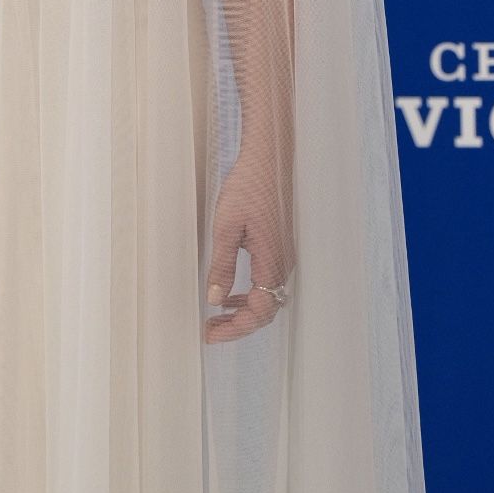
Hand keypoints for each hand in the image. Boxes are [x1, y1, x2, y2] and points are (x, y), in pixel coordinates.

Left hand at [203, 139, 294, 343]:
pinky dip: (249, 296)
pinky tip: (230, 294)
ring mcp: (282, 257)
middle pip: (265, 312)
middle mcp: (282, 264)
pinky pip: (267, 284)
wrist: (268, 159)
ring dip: (243, 313)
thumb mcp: (227, 225)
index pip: (259, 312)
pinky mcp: (278, 249)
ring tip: (216, 317)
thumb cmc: (248, 186)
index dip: (235, 328)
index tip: (210, 333)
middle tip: (210, 331)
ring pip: (267, 300)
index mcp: (271, 262)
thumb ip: (222, 264)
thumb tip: (215, 299)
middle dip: (238, 326)